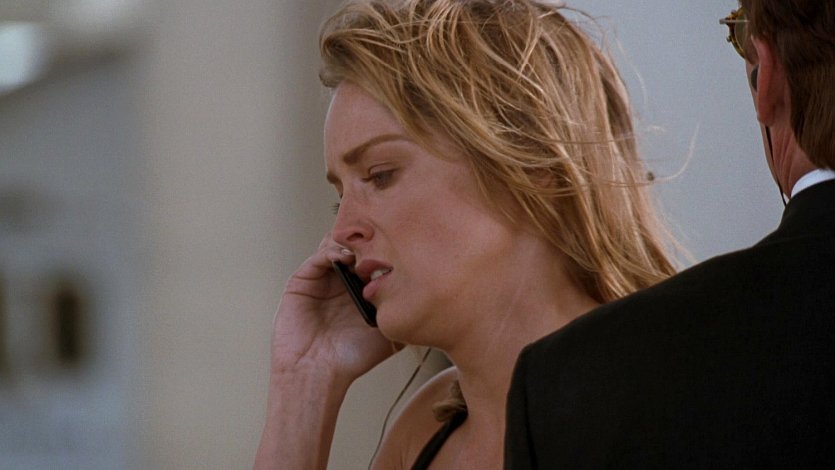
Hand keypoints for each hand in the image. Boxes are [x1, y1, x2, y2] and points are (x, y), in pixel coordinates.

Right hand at [270, 234, 394, 385]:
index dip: (387, 251)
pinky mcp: (302, 280)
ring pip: (337, 246)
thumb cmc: (351, 358)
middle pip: (356, 248)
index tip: (401, 246)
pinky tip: (345, 258)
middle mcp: (342, 282)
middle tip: (383, 239)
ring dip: (351, 244)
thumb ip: (403, 314)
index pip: (375, 260)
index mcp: (362, 291)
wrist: (317, 372)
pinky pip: (318, 256)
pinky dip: (332, 251)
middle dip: (369, 242)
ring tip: (364, 250)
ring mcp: (322, 279)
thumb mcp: (389, 335)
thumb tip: (426, 296)